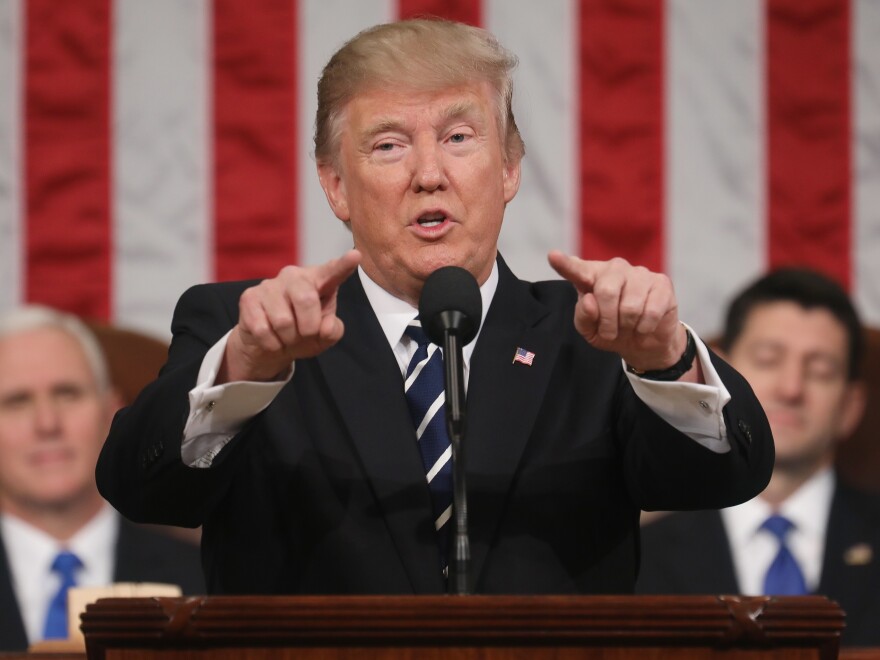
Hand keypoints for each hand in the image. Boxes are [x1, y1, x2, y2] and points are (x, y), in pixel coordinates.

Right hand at [219, 250, 361, 382]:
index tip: (356, 256)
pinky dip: (272, 343)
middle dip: (309, 327)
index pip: (332, 272)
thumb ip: (333, 331)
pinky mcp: (249, 298)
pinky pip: (263, 329)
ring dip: (288, 338)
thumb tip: (325, 327)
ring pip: (283, 320)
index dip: (343, 265)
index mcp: (318, 281)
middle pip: (306, 300)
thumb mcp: (324, 336)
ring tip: (287, 336)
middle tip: (305, 334)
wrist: (269, 346)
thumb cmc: (302, 333)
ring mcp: (269, 285)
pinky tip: (272, 338)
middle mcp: (293, 276)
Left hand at [548, 250, 689, 373]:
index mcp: (592, 276)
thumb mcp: (590, 330)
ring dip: (627, 326)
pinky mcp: (662, 283)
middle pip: (606, 291)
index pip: (577, 269)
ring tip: (628, 327)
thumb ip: (584, 316)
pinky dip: (644, 328)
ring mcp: (640, 273)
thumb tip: (590, 300)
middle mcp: (615, 268)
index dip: (565, 264)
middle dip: (607, 320)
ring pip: (630, 306)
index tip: (553, 257)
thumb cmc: (612, 331)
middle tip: (609, 332)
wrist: (645, 343)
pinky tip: (644, 326)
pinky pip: (650, 311)